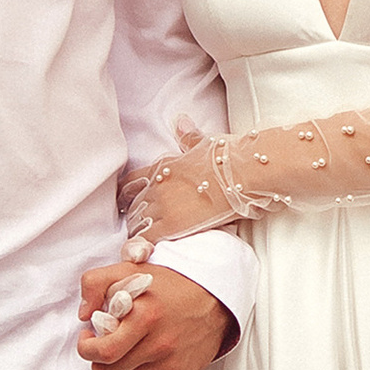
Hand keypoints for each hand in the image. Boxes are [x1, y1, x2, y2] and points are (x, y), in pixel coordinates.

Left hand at [75, 257, 230, 369]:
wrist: (215, 300)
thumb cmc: (171, 286)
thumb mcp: (130, 270)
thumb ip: (96, 283)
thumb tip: (83, 314)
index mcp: (146, 317)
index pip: (103, 352)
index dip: (87, 348)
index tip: (89, 337)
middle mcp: (160, 345)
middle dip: (98, 359)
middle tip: (106, 342)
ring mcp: (170, 365)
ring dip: (117, 367)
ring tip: (127, 346)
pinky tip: (143, 355)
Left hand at [127, 137, 242, 244]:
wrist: (243, 174)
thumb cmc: (228, 158)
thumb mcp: (204, 143)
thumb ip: (188, 137)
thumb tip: (181, 121)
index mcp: (163, 166)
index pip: (130, 181)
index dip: (125, 194)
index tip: (126, 202)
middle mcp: (158, 185)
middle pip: (132, 205)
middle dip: (134, 215)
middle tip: (140, 225)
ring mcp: (163, 205)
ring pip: (137, 222)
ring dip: (139, 230)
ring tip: (146, 238)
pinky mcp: (172, 225)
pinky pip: (146, 237)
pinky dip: (144, 243)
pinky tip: (149, 248)